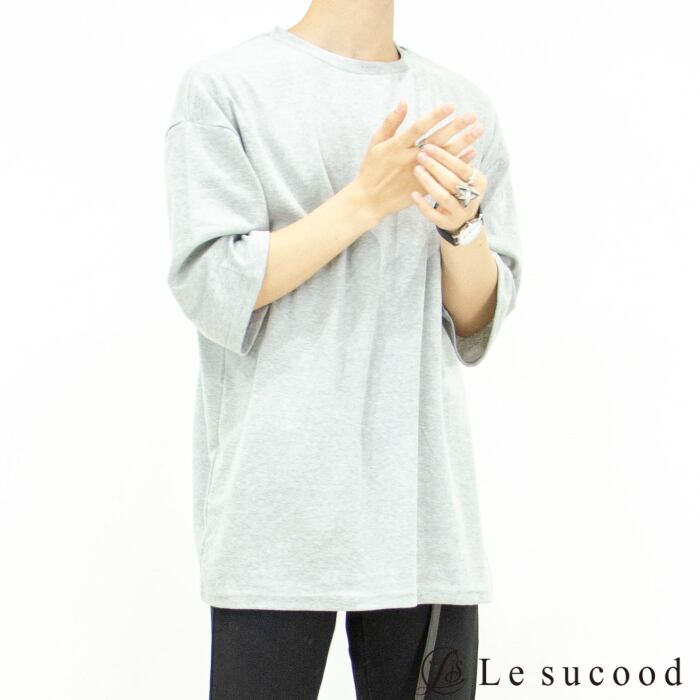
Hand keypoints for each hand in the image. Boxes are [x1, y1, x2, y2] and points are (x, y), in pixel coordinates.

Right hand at [355, 101, 481, 220]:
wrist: (370, 199)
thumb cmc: (372, 168)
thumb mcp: (376, 143)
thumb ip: (391, 122)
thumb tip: (404, 102)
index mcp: (397, 146)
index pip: (419, 128)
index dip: (435, 116)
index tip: (450, 106)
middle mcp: (410, 159)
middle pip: (437, 140)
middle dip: (456, 127)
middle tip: (472, 115)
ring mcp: (418, 173)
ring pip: (444, 156)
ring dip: (463, 142)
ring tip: (478, 129)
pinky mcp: (424, 186)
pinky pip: (445, 173)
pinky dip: (458, 162)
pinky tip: (472, 152)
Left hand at [410, 141, 488, 234]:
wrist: (460, 219)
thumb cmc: (458, 187)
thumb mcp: (464, 173)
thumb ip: (459, 153)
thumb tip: (459, 121)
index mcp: (478, 181)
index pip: (462, 167)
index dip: (445, 155)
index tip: (428, 145)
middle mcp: (471, 197)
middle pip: (452, 181)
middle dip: (435, 166)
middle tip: (420, 154)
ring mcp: (458, 212)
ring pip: (442, 197)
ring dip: (429, 182)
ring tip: (416, 170)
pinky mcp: (446, 223)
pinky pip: (433, 215)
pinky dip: (423, 205)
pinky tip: (413, 194)